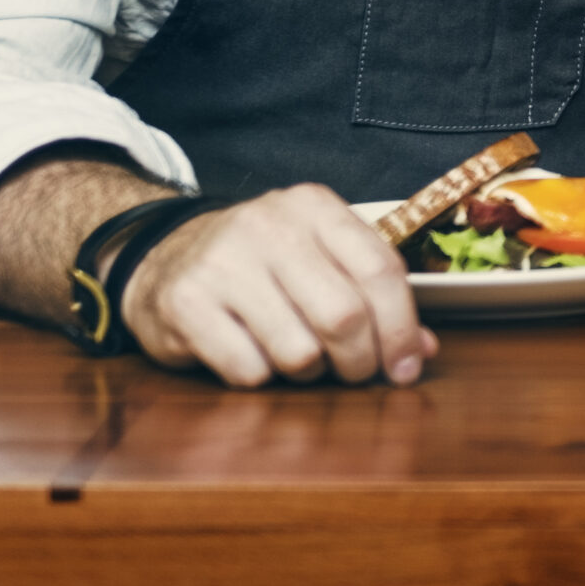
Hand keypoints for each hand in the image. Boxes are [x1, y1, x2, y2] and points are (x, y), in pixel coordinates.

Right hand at [120, 183, 437, 388]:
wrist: (163, 256)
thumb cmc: (260, 263)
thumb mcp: (318, 257)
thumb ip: (371, 295)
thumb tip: (421, 351)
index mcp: (315, 206)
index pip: (380, 270)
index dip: (402, 327)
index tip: (407, 368)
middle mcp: (271, 225)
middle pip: (344, 315)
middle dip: (360, 361)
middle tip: (356, 375)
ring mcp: (224, 262)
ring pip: (299, 351)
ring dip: (309, 373)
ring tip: (299, 358)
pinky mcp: (186, 303)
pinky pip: (248, 370)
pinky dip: (261, 378)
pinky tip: (253, 356)